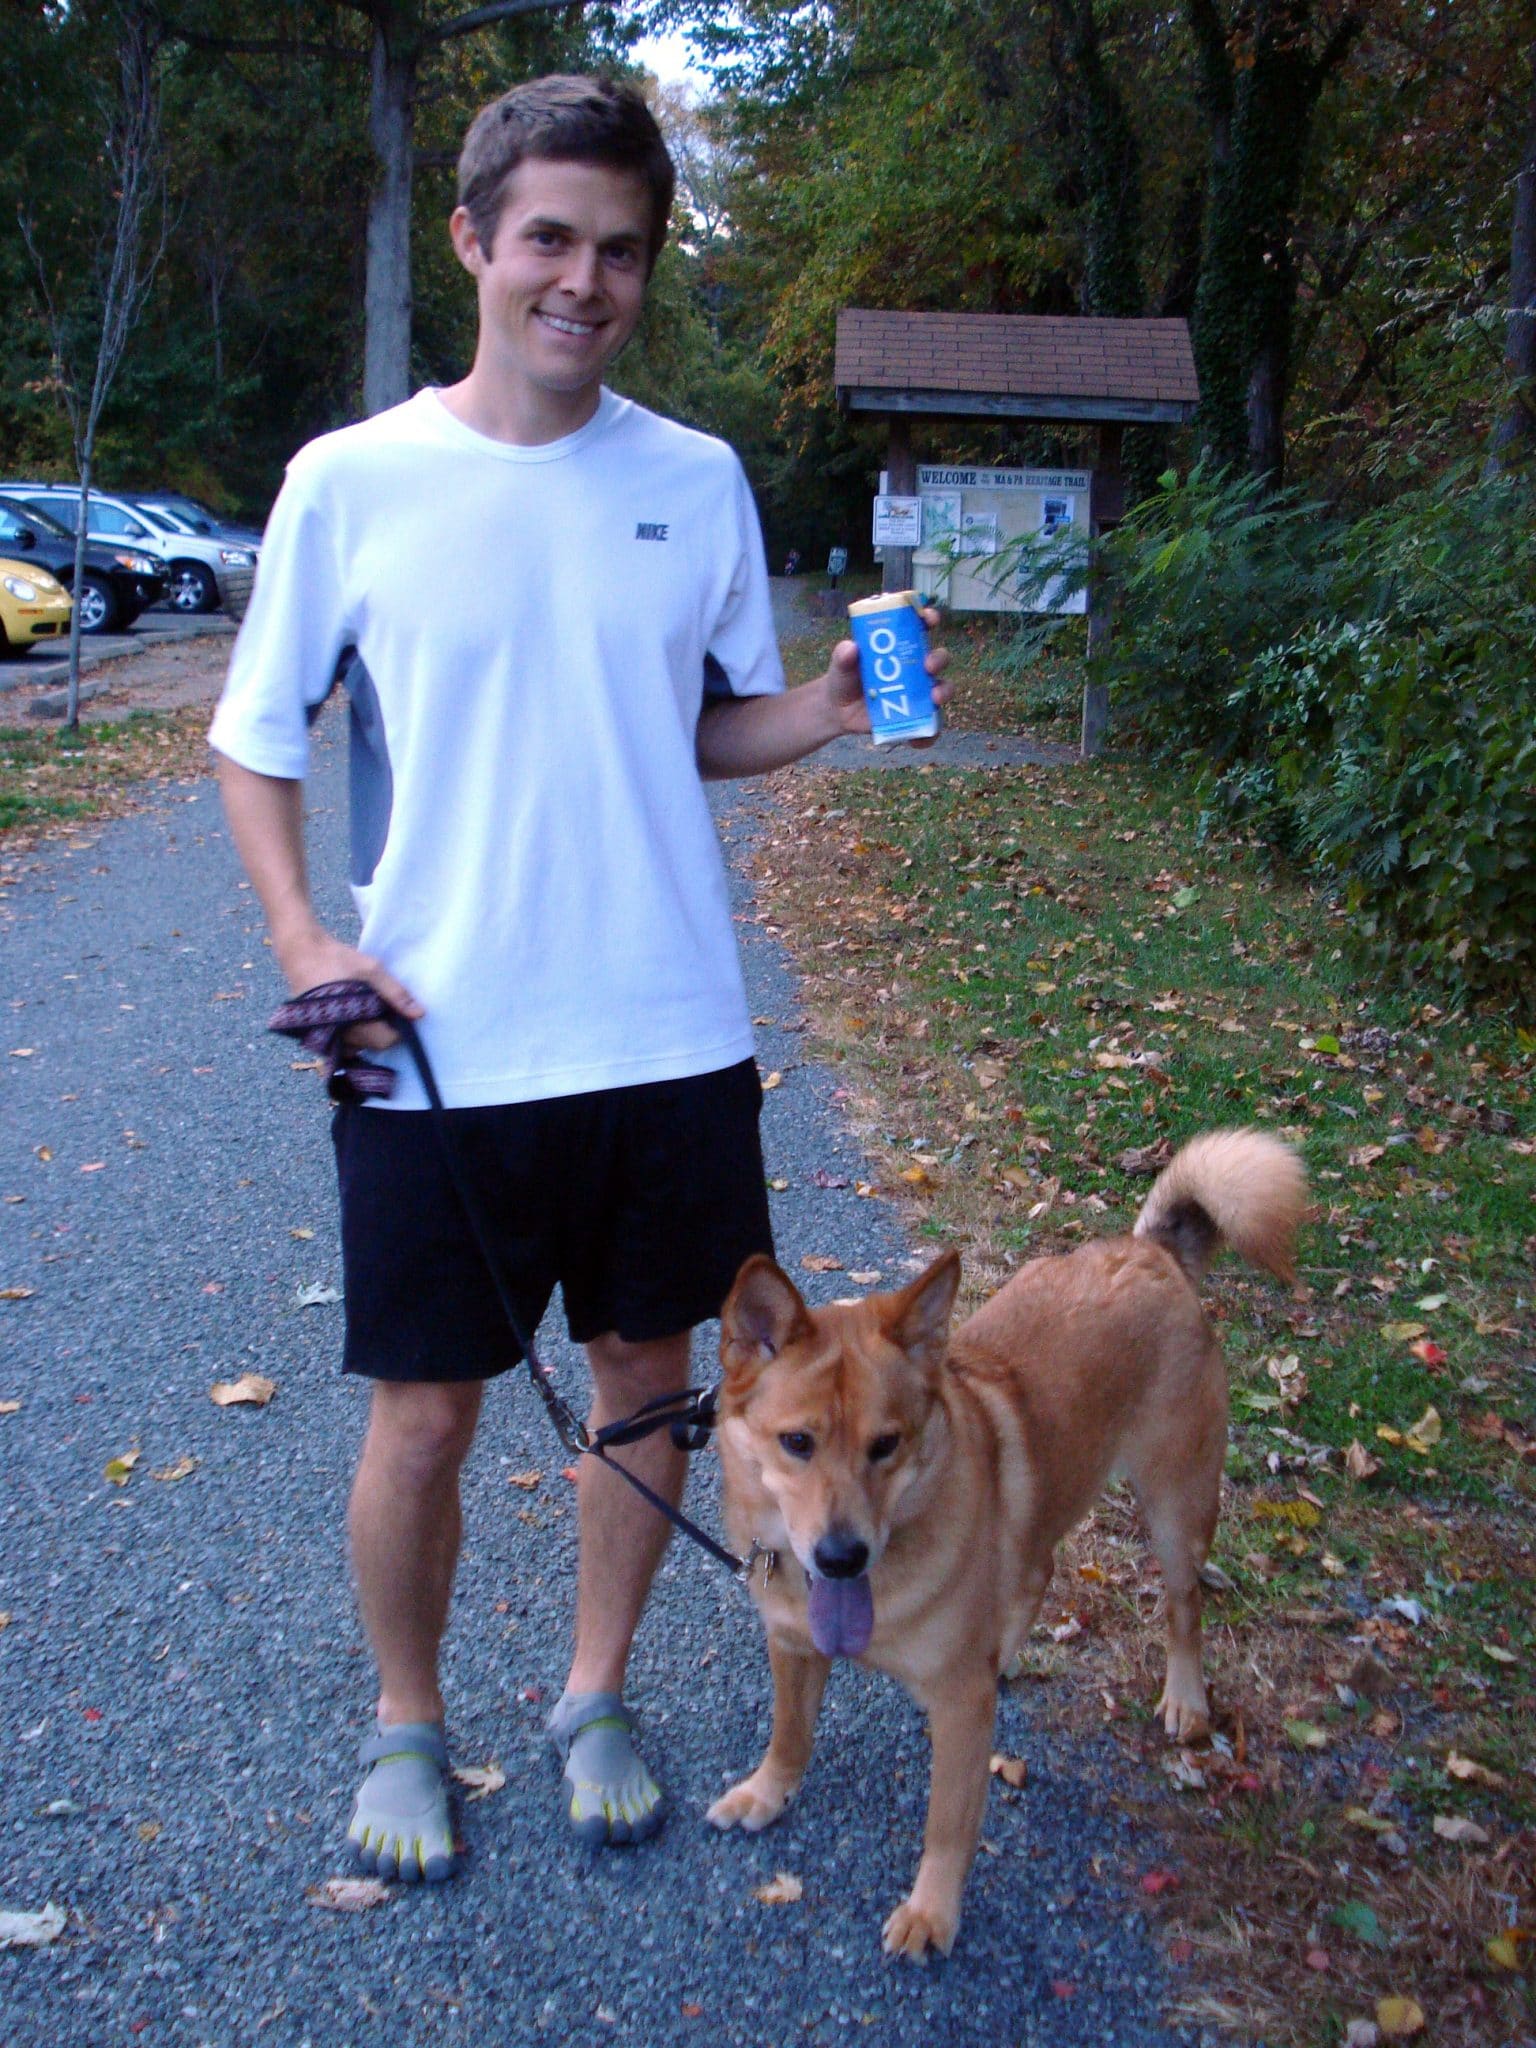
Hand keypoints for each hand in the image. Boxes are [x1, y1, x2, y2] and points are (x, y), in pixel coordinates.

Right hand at [276, 929, 422, 1050]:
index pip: (386, 1041)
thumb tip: (419, 1014)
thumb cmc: (338, 959)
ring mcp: (323, 1036)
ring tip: (365, 1010)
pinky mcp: (315, 1034)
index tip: (397, 1013)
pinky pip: (340, 1043)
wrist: (301, 953)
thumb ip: (395, 994)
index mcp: (353, 1021)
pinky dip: (350, 1034)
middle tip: (381, 1008)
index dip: (398, 1029)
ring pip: (356, 1047)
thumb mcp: (372, 970)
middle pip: (372, 1046)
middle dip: (382, 1031)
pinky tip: (353, 1016)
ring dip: (366, 1034)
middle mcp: (337, 1035)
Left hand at [824, 606, 951, 745]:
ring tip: (934, 699)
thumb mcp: (840, 665)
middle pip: (939, 659)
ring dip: (943, 692)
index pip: (921, 627)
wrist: (838, 710)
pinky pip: (930, 726)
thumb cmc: (844, 678)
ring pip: (942, 690)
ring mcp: (918, 693)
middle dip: (938, 660)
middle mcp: (915, 667)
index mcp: (901, 646)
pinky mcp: (916, 716)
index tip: (929, 619)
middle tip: (927, 667)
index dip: (929, 619)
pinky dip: (928, 735)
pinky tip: (917, 740)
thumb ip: (843, 655)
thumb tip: (850, 648)